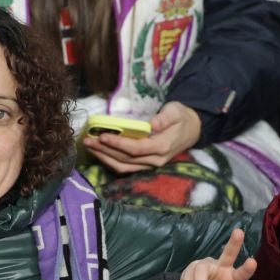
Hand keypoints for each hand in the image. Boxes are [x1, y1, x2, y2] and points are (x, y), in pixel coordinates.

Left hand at [81, 102, 202, 173]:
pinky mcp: (145, 165)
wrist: (192, 130)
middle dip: (104, 151)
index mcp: (162, 147)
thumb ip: (164, 118)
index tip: (102, 136)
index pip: (136, 149)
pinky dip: (110, 162)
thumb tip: (152, 124)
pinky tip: (99, 153)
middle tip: (87, 141)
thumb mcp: (176, 112)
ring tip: (89, 147)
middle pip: (126, 160)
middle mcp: (155, 160)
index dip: (118, 144)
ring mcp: (150, 165)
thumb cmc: (181, 118)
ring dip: (104, 158)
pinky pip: (125, 168)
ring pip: (123, 167)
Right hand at [169, 228, 258, 279]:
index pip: (242, 274)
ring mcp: (206, 266)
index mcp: (233, 279)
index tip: (252, 262)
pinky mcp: (192, 267)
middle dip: (234, 243)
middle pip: (228, 254)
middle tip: (239, 232)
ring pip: (201, 270)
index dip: (247, 268)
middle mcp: (222, 267)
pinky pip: (188, 277)